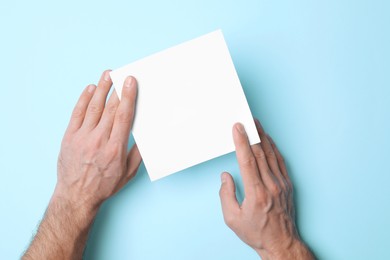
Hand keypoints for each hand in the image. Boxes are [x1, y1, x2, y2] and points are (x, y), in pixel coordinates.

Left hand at [55, 70, 141, 208]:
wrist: (76, 196)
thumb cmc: (104, 186)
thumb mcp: (128, 173)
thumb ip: (137, 153)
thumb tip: (144, 135)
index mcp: (115, 148)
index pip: (124, 116)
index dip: (128, 96)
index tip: (131, 82)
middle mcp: (99, 140)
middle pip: (110, 108)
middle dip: (117, 88)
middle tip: (122, 73)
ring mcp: (82, 137)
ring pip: (94, 107)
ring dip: (102, 88)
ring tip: (107, 74)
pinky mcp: (69, 137)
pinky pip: (77, 114)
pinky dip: (83, 99)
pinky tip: (90, 89)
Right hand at [219, 119, 313, 258]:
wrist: (281, 242)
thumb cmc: (256, 232)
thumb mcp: (232, 219)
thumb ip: (225, 195)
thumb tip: (226, 176)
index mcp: (256, 193)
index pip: (247, 160)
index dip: (241, 141)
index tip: (237, 127)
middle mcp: (271, 186)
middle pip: (260, 153)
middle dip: (252, 133)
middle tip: (246, 120)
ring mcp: (281, 184)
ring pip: (271, 154)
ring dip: (263, 137)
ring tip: (257, 124)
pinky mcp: (288, 185)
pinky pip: (280, 161)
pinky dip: (274, 148)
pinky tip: (269, 140)